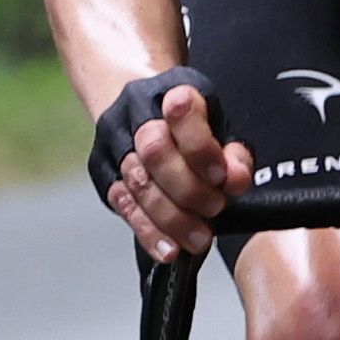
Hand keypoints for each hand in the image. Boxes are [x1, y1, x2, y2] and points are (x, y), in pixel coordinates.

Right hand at [99, 76, 248, 259]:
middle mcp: (135, 112)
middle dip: (188, 189)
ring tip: (199, 239)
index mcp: (171, 90)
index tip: (222, 176)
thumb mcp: (221, 124)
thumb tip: (236, 181)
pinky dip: (148, 232)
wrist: (142, 109)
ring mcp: (114, 142)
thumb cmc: (192, 121)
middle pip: (153, 151)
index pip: (181, 112)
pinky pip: (123, 206)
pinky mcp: (102, 171)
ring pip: (137, 183)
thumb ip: (234, 152)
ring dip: (171, 218)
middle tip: (215, 209)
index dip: (201, 148)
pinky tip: (169, 249)